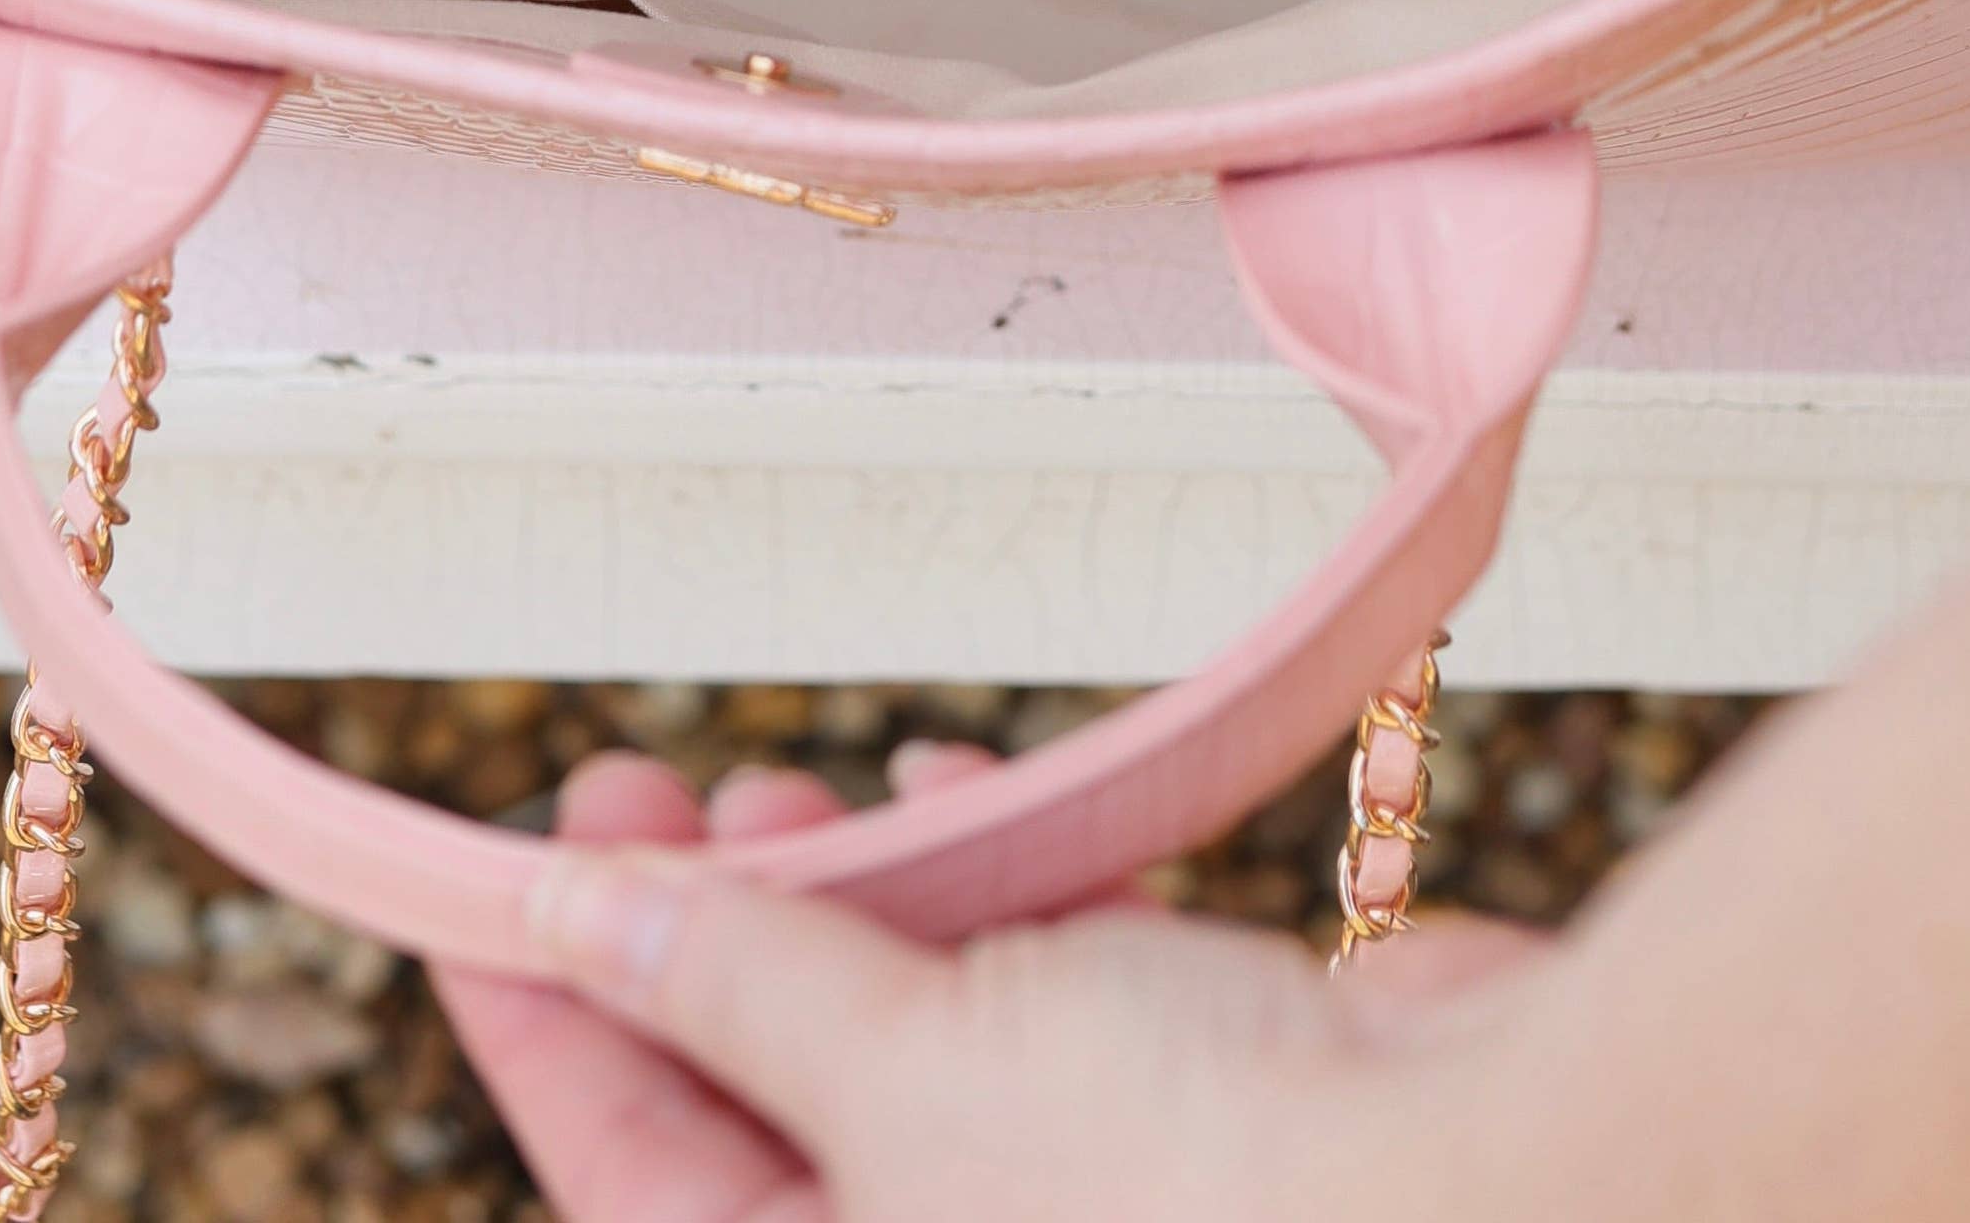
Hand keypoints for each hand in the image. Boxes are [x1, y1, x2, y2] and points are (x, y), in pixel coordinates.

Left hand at [436, 743, 1536, 1222]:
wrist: (1494, 1178)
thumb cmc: (1208, 1196)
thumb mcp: (906, 1075)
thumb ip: (743, 986)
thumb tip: (585, 919)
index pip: (627, 1173)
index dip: (542, 1023)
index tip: (476, 895)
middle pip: (754, 1109)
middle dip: (696, 942)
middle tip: (636, 792)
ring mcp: (1064, 1196)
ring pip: (896, 1043)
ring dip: (837, 905)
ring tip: (785, 787)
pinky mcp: (1179, 1112)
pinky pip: (1035, 1001)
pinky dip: (990, 900)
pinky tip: (957, 801)